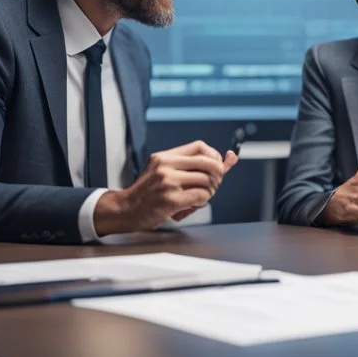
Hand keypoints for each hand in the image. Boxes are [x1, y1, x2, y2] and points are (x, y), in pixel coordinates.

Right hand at [95, 141, 237, 235]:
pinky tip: (192, 205)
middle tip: (212, 185)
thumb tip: (232, 157)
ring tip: (198, 197)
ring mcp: (168, 182)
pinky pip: (201, 196)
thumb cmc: (148, 193)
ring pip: (207, 182)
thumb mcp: (165, 172)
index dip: (214, 156)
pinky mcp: (171, 199)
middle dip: (217, 176)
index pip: (200, 146)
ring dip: (209, 192)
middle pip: (209, 163)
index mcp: (165, 157)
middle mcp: (166, 166)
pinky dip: (202, 202)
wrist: (125, 209)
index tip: (214, 168)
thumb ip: (195, 166)